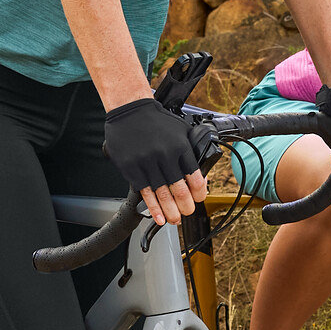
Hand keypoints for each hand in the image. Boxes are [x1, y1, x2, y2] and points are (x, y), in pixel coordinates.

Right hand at [104, 99, 210, 226]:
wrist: (130, 110)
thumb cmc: (156, 120)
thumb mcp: (181, 131)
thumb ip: (190, 152)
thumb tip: (200, 176)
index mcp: (180, 147)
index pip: (195, 177)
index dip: (200, 193)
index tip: (199, 199)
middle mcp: (165, 156)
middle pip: (180, 190)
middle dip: (186, 206)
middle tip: (188, 212)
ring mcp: (147, 163)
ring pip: (163, 194)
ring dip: (170, 211)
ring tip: (175, 219)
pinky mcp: (132, 168)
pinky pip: (145, 193)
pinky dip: (153, 208)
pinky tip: (158, 216)